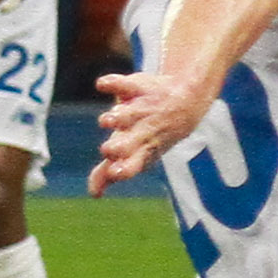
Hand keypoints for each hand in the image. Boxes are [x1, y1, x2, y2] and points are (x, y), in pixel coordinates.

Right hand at [90, 63, 213, 193]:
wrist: (184, 103)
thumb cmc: (150, 135)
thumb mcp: (132, 155)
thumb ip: (108, 173)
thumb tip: (94, 194)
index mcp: (141, 151)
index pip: (134, 165)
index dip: (124, 169)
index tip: (114, 173)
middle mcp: (144, 131)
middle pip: (131, 141)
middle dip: (120, 146)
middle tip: (107, 150)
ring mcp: (141, 108)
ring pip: (130, 114)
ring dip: (118, 117)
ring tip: (107, 120)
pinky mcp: (138, 86)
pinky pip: (125, 84)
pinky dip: (114, 84)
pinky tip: (103, 86)